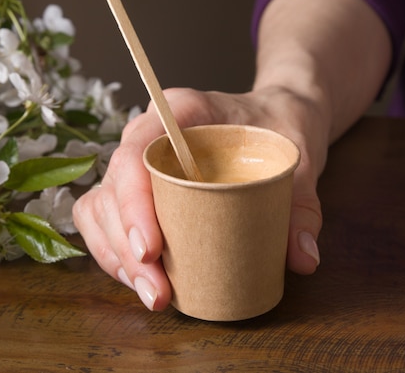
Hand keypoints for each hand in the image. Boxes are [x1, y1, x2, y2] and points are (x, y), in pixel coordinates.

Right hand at [72, 86, 325, 310]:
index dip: (133, 203)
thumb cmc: (281, 126)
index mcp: (181, 111)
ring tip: (152, 294)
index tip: (151, 250)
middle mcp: (150, 134)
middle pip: (112, 188)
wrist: (278, 115)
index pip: (137, 151)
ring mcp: (141, 161)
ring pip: (101, 208)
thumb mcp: (299, 158)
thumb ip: (302, 207)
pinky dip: (114, 252)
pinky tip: (140, 279)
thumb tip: (303, 259)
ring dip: (116, 257)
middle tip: (158, 291)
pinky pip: (106, 219)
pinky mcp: (143, 188)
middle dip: (125, 247)